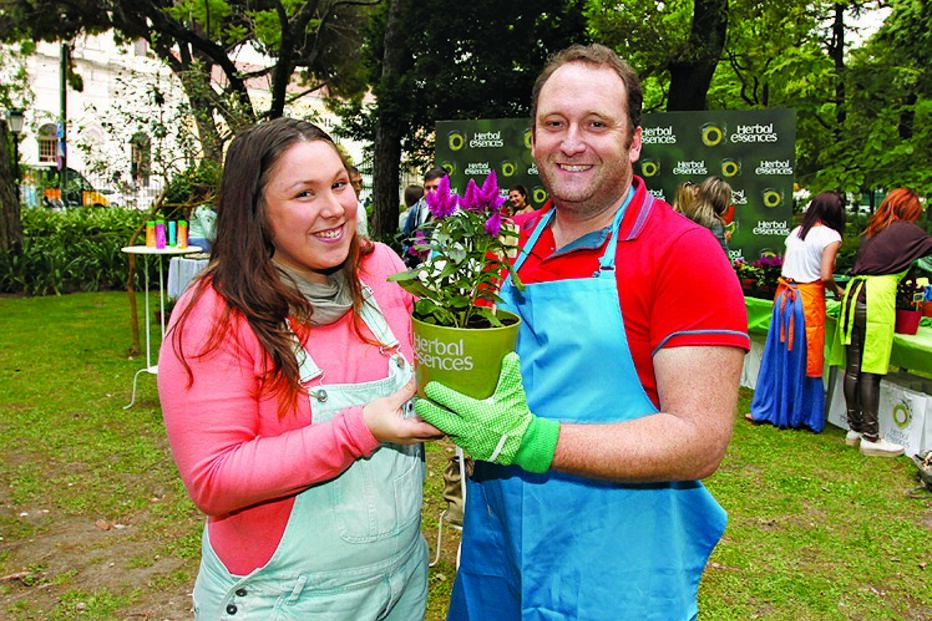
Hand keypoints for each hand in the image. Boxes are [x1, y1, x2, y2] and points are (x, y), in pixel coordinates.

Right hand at [363, 380, 444, 444]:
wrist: (360, 428)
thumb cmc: (372, 417)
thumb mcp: (390, 402)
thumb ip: (406, 391)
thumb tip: (418, 378)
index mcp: (407, 431)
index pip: (432, 430)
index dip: (445, 422)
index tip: (452, 412)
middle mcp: (411, 438)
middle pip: (436, 435)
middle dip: (445, 423)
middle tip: (451, 407)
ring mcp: (410, 439)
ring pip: (431, 435)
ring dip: (438, 424)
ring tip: (443, 408)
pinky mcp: (409, 436)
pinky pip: (425, 433)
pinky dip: (431, 424)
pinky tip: (433, 411)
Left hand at [415, 353, 558, 472]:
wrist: (523, 444)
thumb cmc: (517, 418)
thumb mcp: (513, 394)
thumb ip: (510, 374)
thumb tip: (510, 355)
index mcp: (475, 412)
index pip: (451, 402)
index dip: (438, 394)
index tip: (430, 387)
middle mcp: (468, 427)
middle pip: (440, 419)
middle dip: (427, 411)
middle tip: (419, 402)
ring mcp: (467, 440)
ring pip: (445, 430)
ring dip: (435, 422)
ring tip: (427, 412)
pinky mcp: (470, 448)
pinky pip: (454, 437)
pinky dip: (447, 431)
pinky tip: (444, 423)